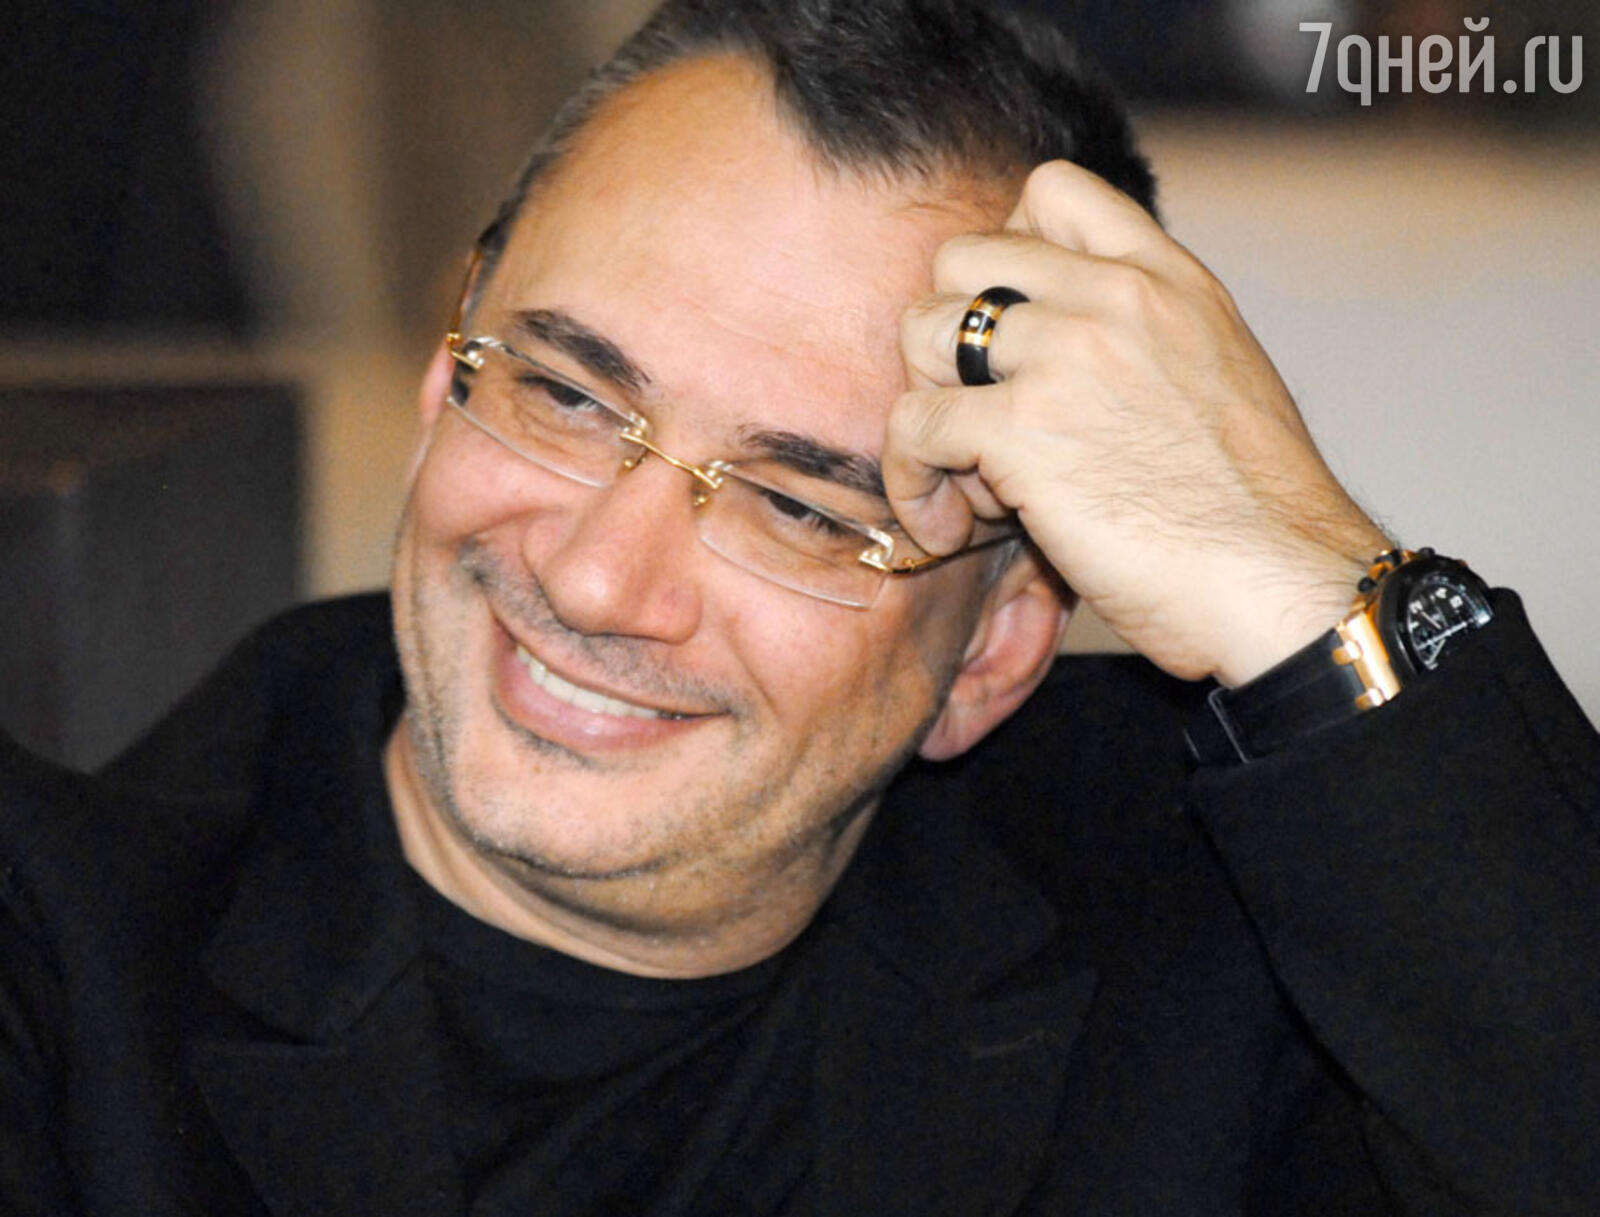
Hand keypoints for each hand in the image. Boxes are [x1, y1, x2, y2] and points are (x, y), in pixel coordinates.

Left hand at [888, 161, 1389, 685]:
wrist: (1283, 584)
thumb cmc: (1255, 516)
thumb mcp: (1221, 376)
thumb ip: (1146, 337)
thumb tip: (1065, 355)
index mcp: (1168, 278)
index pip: (1051, 191)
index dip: (1004, 252)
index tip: (1012, 333)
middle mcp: (1114, 298)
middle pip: (959, 258)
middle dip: (948, 340)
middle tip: (979, 417)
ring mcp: (1065, 357)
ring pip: (921, 332)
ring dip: (928, 410)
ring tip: (974, 484)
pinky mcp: (1022, 430)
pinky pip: (913, 426)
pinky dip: (912, 484)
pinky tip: (950, 531)